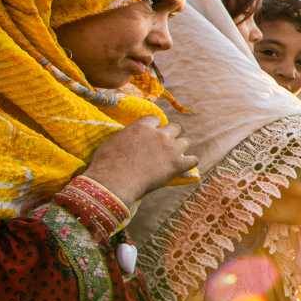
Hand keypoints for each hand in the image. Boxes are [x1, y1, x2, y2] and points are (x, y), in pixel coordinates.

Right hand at [82, 117, 197, 205]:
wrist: (115, 181)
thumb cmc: (106, 163)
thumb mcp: (114, 141)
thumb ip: (128, 136)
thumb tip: (129, 139)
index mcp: (143, 126)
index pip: (156, 119)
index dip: (155, 127)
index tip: (152, 134)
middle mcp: (160, 134)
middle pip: (175, 128)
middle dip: (171, 135)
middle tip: (164, 146)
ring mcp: (171, 148)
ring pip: (185, 142)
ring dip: (180, 148)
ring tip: (173, 156)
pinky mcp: (178, 164)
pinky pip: (193, 160)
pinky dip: (189, 163)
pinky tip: (184, 167)